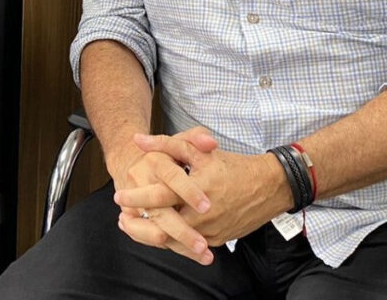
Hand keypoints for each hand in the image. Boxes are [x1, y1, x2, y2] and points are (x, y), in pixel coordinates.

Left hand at [116, 141, 289, 259]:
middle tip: (123, 215)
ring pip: (173, 240)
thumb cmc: (231, 166)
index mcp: (195, 190)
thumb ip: (166, 144)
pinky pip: (188, 246)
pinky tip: (157, 232)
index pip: (158, 197)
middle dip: (138, 222)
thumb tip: (138, 139)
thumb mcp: (199, 150)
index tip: (119, 195)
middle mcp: (202, 214)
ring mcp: (210, 231)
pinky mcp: (216, 241)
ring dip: (150, 234)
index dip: (136, 197)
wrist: (268, 187)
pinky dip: (170, 241)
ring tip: (133, 225)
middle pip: (162, 224)